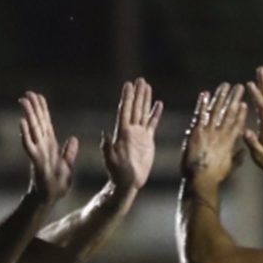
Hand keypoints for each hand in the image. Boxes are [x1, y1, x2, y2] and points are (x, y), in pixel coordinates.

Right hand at [19, 91, 77, 206]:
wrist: (50, 199)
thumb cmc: (57, 184)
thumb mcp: (68, 166)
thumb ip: (69, 152)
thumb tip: (73, 138)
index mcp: (50, 145)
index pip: (46, 123)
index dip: (42, 109)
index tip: (37, 95)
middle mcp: (42, 146)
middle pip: (37, 122)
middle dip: (33, 107)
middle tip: (27, 93)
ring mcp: (38, 152)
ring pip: (32, 130)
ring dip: (27, 115)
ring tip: (22, 101)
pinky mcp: (36, 161)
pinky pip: (29, 145)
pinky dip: (25, 134)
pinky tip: (21, 122)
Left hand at [101, 77, 163, 191]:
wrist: (127, 183)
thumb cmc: (117, 174)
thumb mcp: (110, 160)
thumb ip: (108, 147)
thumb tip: (104, 134)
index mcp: (121, 133)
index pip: (125, 111)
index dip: (127, 98)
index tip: (128, 84)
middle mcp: (130, 131)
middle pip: (134, 108)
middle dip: (137, 94)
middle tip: (139, 80)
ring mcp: (139, 135)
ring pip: (142, 112)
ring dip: (145, 99)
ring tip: (147, 86)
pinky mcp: (147, 141)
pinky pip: (152, 124)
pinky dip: (155, 114)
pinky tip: (158, 103)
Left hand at [181, 83, 247, 192]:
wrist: (201, 179)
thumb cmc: (214, 176)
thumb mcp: (229, 168)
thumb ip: (237, 159)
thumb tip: (244, 152)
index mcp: (229, 142)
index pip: (237, 123)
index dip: (241, 112)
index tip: (244, 103)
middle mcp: (221, 134)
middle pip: (229, 112)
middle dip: (234, 98)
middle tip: (240, 86)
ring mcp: (209, 132)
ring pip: (216, 110)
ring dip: (221, 96)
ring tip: (225, 85)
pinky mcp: (197, 132)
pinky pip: (200, 114)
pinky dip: (203, 104)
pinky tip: (206, 93)